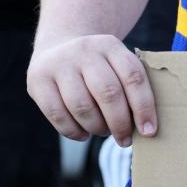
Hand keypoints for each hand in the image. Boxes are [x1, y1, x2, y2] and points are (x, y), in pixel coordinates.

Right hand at [27, 35, 156, 145]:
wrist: (59, 47)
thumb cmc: (100, 69)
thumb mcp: (118, 66)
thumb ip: (132, 89)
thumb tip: (145, 129)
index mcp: (111, 46)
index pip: (133, 78)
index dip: (143, 108)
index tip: (149, 132)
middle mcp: (84, 50)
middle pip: (108, 93)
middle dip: (120, 123)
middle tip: (125, 139)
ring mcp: (58, 64)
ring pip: (82, 106)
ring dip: (97, 128)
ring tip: (103, 132)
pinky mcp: (37, 80)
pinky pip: (57, 115)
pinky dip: (74, 131)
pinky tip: (83, 134)